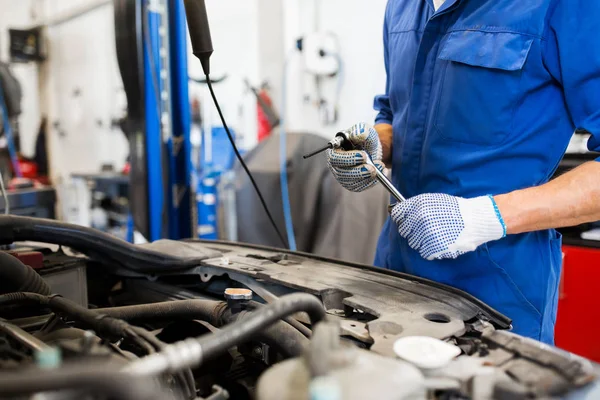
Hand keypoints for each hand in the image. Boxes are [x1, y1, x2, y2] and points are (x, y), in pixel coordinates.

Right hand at [325, 122, 385, 191]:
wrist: (372, 150)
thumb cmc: (365, 139)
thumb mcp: (365, 131)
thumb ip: (362, 130)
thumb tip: (358, 134)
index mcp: (334, 150)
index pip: (335, 158)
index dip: (348, 158)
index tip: (364, 156)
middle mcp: (335, 165)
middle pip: (342, 173)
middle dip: (358, 171)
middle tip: (372, 168)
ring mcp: (343, 176)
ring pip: (351, 182)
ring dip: (366, 177)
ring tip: (380, 167)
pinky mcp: (352, 184)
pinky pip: (360, 187)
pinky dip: (371, 182)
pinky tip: (380, 173)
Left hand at [391, 194, 506, 259]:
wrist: (476, 220)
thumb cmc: (456, 210)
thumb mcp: (433, 200)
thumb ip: (415, 205)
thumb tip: (400, 210)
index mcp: (419, 206)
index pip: (398, 214)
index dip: (401, 218)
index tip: (406, 220)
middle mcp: (420, 220)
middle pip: (404, 230)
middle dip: (412, 230)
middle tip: (425, 228)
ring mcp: (426, 235)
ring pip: (413, 242)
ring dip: (421, 241)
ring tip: (434, 235)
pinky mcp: (434, 248)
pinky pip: (423, 252)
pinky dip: (429, 250)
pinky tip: (438, 242)